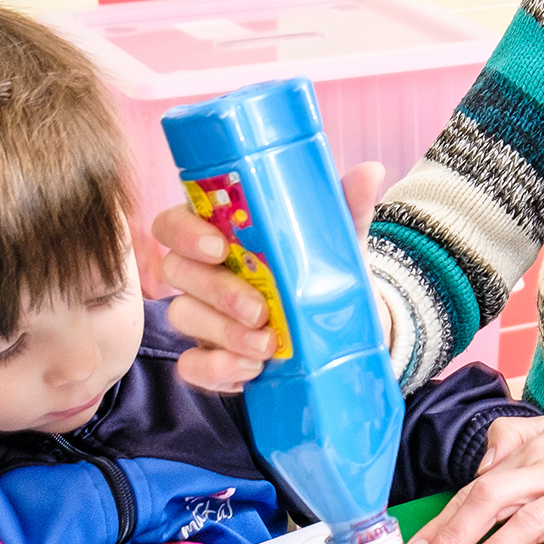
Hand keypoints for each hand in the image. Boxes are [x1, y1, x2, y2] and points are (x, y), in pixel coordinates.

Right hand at [156, 161, 385, 392]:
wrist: (339, 324)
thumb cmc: (320, 268)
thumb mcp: (336, 239)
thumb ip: (346, 206)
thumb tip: (370, 172)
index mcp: (217, 231)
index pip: (173, 223)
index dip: (185, 233)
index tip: (220, 247)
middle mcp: (200, 271)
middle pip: (176, 272)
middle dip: (217, 292)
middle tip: (260, 309)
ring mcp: (201, 314)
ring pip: (184, 317)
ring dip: (225, 334)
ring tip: (268, 345)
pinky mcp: (210, 355)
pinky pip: (193, 366)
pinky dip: (218, 369)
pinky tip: (251, 371)